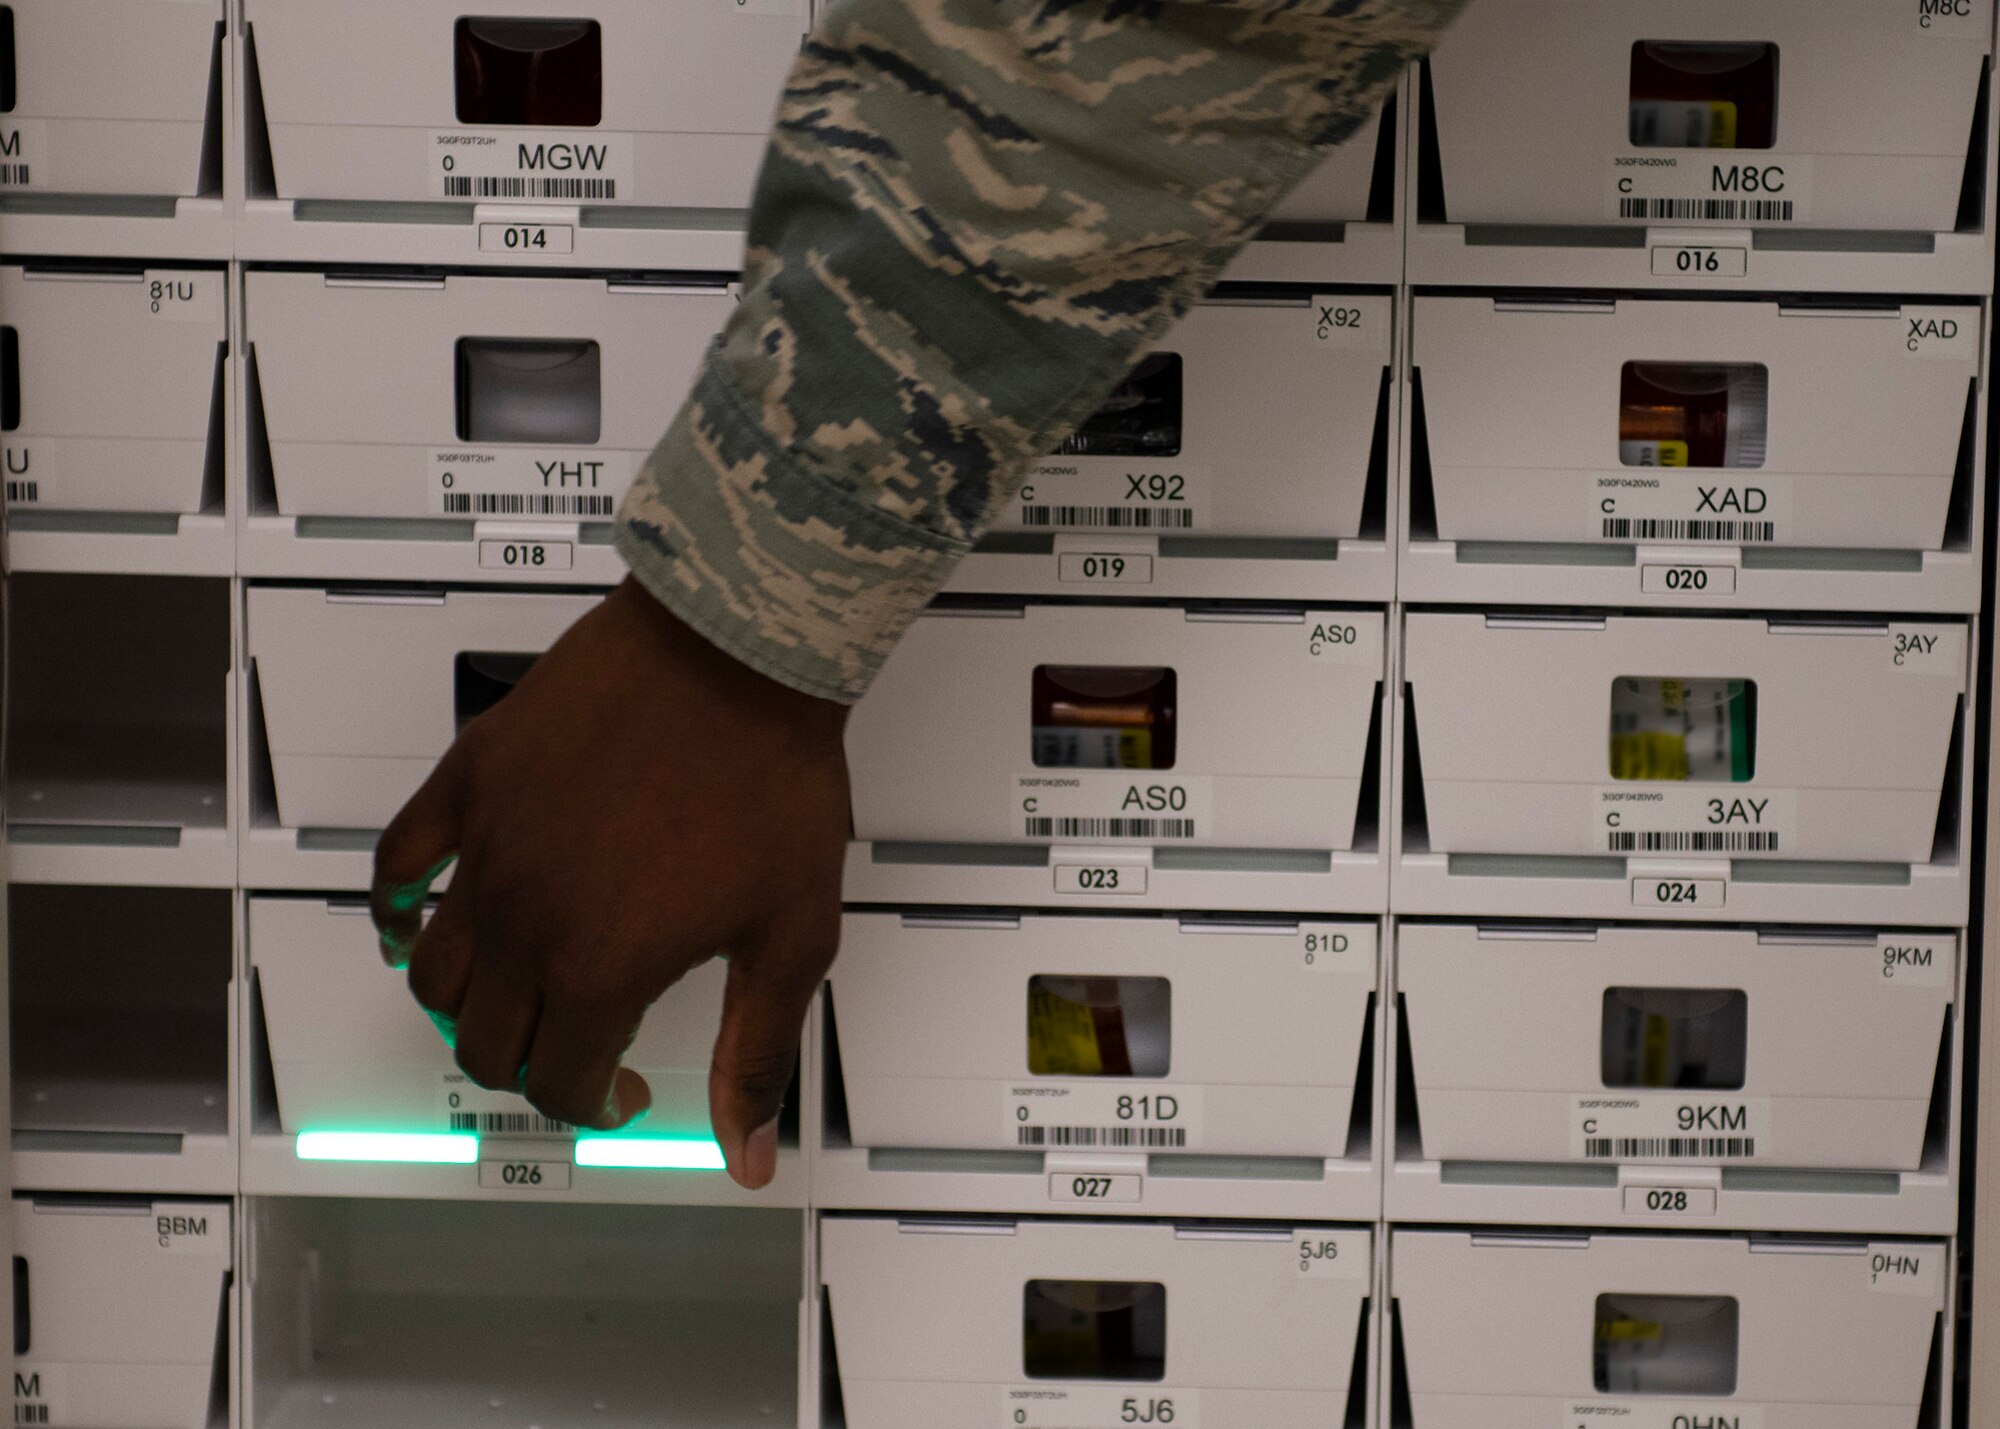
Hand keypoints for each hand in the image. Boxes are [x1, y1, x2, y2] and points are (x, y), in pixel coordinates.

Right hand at [369, 577, 850, 1188]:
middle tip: (570, 1046)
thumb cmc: (771, 780)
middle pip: (482, 1041)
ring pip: (432, 969)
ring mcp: (487, 850)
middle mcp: (527, 920)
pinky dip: (395, 906)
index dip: (590, 1105)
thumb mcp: (790, 935)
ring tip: (509, 996)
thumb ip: (756, 1052)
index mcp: (600, 968)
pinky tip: (415, 918)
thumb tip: (748, 1154)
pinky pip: (396, 862)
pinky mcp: (469, 782)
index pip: (556, 1085)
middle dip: (526, 1065)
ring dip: (463, 1003)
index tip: (619, 1086)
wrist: (739, 654)